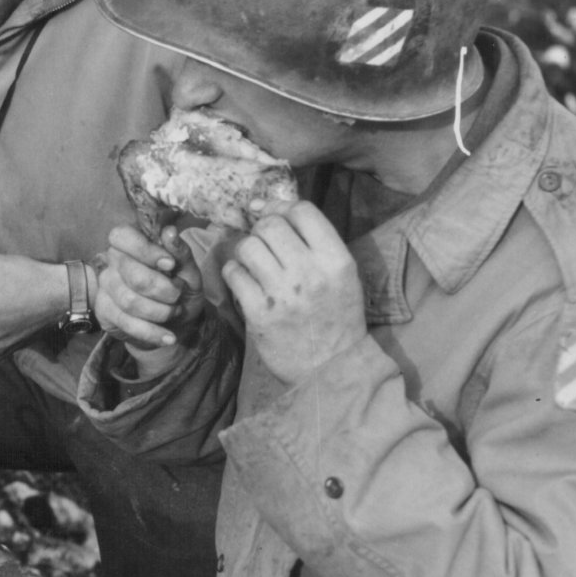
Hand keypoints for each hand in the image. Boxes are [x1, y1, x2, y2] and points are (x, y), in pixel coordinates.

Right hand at [95, 225, 207, 377]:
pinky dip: (152, 332)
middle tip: (177, 295)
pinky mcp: (104, 312)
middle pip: (132, 275)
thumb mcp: (188, 271)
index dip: (145, 251)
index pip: (122, 236)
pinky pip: (126, 323)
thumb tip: (169, 231)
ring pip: (130, 301)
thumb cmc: (180, 290)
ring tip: (174, 312)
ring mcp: (105, 288)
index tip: (170, 265)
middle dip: (164, 290)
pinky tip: (168, 337)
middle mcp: (111, 262)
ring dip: (160, 312)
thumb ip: (180, 252)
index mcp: (130, 243)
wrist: (175, 324)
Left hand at [221, 201, 367, 384]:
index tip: (273, 215)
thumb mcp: (342, 277)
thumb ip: (313, 243)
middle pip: (270, 224)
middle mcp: (311, 272)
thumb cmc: (335, 318)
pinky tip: (245, 283)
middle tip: (263, 244)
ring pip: (247, 246)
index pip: (303, 210)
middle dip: (260, 229)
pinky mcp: (259, 312)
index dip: (282, 207)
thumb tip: (268, 206)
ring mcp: (283, 293)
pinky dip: (234, 273)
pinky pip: (233, 273)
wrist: (330, 370)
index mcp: (337, 261)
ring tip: (254, 265)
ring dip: (246, 251)